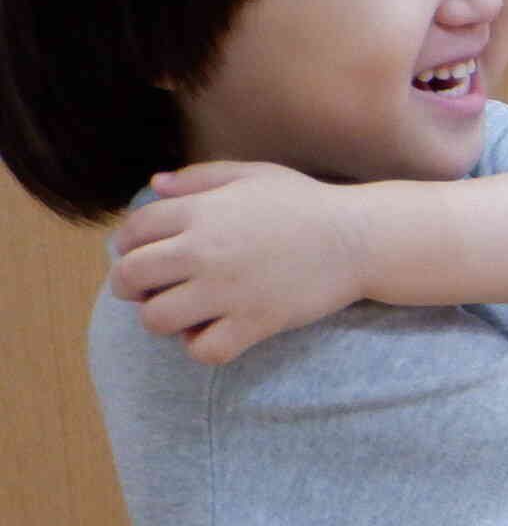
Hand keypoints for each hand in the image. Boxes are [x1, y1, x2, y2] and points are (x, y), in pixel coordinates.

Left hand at [111, 160, 374, 362]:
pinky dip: (200, 346)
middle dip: (129, 285)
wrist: (361, 238)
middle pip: (130, 276)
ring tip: (182, 311)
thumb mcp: (252, 175)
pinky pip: (203, 349)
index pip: (131, 232)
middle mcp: (205, 250)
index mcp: (200, 211)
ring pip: (156, 318)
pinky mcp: (256, 321)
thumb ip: (200, 178)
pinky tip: (213, 332)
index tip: (143, 254)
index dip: (127, 245)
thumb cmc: (307, 204)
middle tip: (151, 288)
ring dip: (161, 317)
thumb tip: (155, 184)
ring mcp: (229, 290)